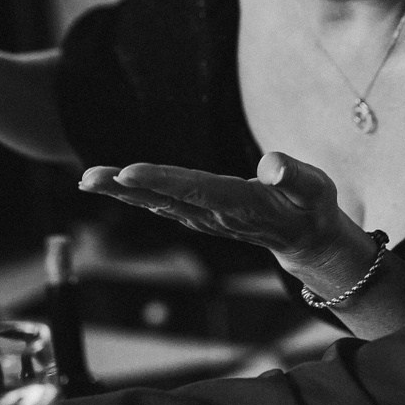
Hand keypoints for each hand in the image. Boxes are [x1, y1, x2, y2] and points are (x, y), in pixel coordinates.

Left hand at [77, 152, 359, 267]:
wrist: (307, 241)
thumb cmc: (311, 207)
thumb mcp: (315, 188)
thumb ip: (294, 174)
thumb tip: (271, 164)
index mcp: (241, 203)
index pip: (195, 189)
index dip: (161, 180)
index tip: (128, 173)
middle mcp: (215, 215)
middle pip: (164, 198)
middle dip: (125, 187)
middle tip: (88, 177)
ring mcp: (205, 219)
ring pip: (157, 203)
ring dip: (122, 192)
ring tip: (89, 178)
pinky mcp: (201, 217)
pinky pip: (163, 205)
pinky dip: (136, 196)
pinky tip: (116, 187)